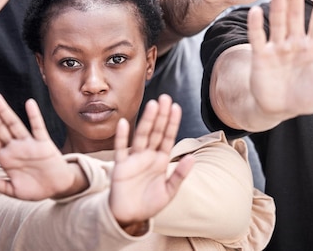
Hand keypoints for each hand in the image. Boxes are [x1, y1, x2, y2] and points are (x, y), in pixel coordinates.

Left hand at [0, 92, 85, 200]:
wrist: (57, 188)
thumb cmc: (34, 189)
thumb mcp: (12, 190)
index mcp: (5, 158)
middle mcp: (15, 147)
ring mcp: (29, 144)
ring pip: (14, 124)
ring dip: (4, 111)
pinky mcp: (44, 144)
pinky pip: (38, 128)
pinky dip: (34, 116)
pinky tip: (29, 103)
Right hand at [109, 94, 194, 227]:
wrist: (130, 216)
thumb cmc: (149, 203)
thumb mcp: (169, 191)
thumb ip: (179, 175)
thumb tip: (192, 158)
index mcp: (160, 160)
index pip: (168, 137)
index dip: (172, 123)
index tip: (176, 107)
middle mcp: (148, 156)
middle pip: (156, 132)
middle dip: (161, 116)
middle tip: (165, 97)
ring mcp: (134, 159)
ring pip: (141, 136)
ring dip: (147, 121)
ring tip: (153, 105)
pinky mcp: (121, 167)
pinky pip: (121, 149)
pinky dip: (122, 137)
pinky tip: (123, 123)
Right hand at [247, 0, 312, 118]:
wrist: (280, 109)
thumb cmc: (308, 98)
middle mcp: (295, 42)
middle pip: (296, 16)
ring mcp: (277, 47)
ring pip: (278, 23)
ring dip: (278, 7)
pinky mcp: (260, 56)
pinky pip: (258, 38)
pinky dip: (256, 26)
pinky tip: (256, 11)